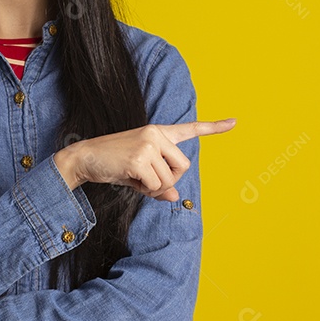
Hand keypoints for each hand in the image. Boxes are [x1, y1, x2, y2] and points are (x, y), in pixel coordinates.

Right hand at [54, 118, 236, 200]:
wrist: (84, 158)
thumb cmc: (113, 164)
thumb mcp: (140, 174)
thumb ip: (160, 183)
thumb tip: (175, 198)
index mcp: (158, 132)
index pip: (190, 129)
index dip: (214, 128)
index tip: (235, 122)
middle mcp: (156, 134)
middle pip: (184, 167)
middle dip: (168, 180)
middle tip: (146, 180)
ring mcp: (148, 144)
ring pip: (169, 180)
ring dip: (154, 187)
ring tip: (134, 177)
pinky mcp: (140, 158)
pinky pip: (155, 185)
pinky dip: (144, 190)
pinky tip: (129, 178)